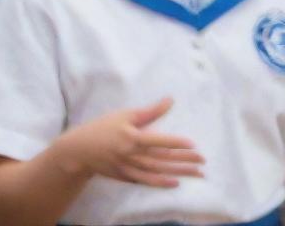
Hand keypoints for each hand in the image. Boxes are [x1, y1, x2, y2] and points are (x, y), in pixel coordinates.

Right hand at [54, 97, 203, 187]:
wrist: (81, 149)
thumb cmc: (103, 127)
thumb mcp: (124, 115)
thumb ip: (149, 112)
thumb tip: (170, 100)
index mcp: (131, 137)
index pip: (158, 141)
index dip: (175, 142)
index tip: (193, 144)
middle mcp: (132, 154)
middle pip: (163, 159)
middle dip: (184, 160)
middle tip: (203, 161)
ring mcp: (130, 168)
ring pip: (159, 172)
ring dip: (179, 173)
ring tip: (198, 173)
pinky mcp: (128, 177)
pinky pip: (148, 181)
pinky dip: (162, 183)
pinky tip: (176, 181)